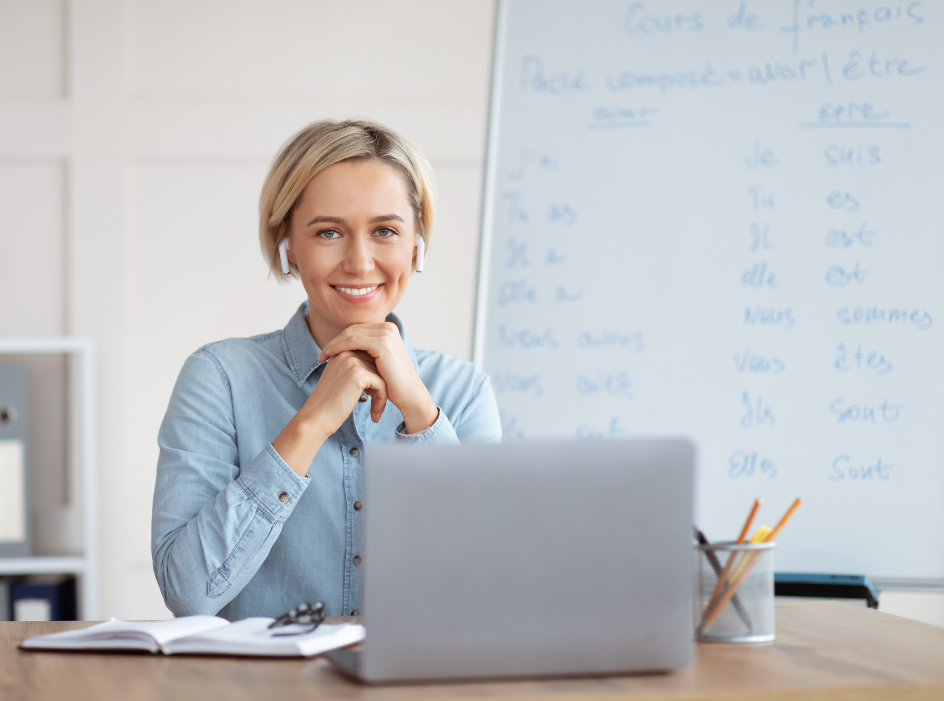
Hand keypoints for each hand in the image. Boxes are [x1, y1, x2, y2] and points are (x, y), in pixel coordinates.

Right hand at [273, 350, 386, 475]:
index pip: (370, 359)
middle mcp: (346, 352)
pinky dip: (382, 400)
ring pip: (382, 375)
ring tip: (376, 410)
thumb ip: (356, 370)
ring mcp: (352, 362)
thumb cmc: (329, 404)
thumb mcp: (341, 380)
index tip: (371, 396)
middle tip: (376, 405)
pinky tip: (375, 414)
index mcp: (341, 352)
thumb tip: (378, 370)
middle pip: (377, 366)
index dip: (374, 378)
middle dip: (380, 386)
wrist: (315, 418)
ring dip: (382, 395)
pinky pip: (382, 384)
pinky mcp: (358, 374)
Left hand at [318, 322, 438, 433]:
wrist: (409, 395)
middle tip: (321, 354)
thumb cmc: (393, 383)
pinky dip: (338, 347)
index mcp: (388, 329)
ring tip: (322, 357)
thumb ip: (367, 352)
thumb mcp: (379, 363)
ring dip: (333, 344)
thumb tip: (346, 350)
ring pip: (351, 334)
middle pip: (353, 329)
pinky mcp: (382, 343)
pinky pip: (353, 341)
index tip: (327, 351)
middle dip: (335, 341)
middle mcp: (388, 327)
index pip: (358, 329)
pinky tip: (329, 356)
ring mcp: (386, 334)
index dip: (341, 339)